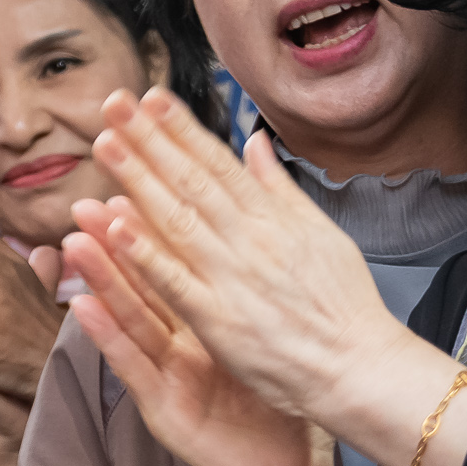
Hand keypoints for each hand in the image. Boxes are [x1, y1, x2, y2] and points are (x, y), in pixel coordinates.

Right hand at [64, 201, 320, 465]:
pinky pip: (133, 368)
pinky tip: (82, 309)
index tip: (138, 173)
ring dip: (97, 279)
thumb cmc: (273, 400)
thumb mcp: (261, 333)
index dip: (155, 216)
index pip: (177, 258)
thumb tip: (246, 230)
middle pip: (142, 280)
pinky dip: (107, 338)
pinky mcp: (161, 410)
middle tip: (85, 195)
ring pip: (128, 319)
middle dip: (113, 238)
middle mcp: (175, 342)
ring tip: (72, 240)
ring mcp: (163, 375)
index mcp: (202, 316)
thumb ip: (248, 281)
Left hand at [89, 89, 406, 426]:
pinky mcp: (218, 320)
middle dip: (150, 140)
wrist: (360, 368)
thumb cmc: (344, 307)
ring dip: (139, 181)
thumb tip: (255, 143)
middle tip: (113, 105)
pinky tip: (116, 227)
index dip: (182, 129)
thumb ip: (280, 188)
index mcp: (274, 219)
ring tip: (106, 146)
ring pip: (177, 220)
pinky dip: (147, 254)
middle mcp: (250, 240)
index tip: (151, 98)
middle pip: (191, 181)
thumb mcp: (321, 234)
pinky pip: (175, 282)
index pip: (219, 164)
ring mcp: (232, 278)